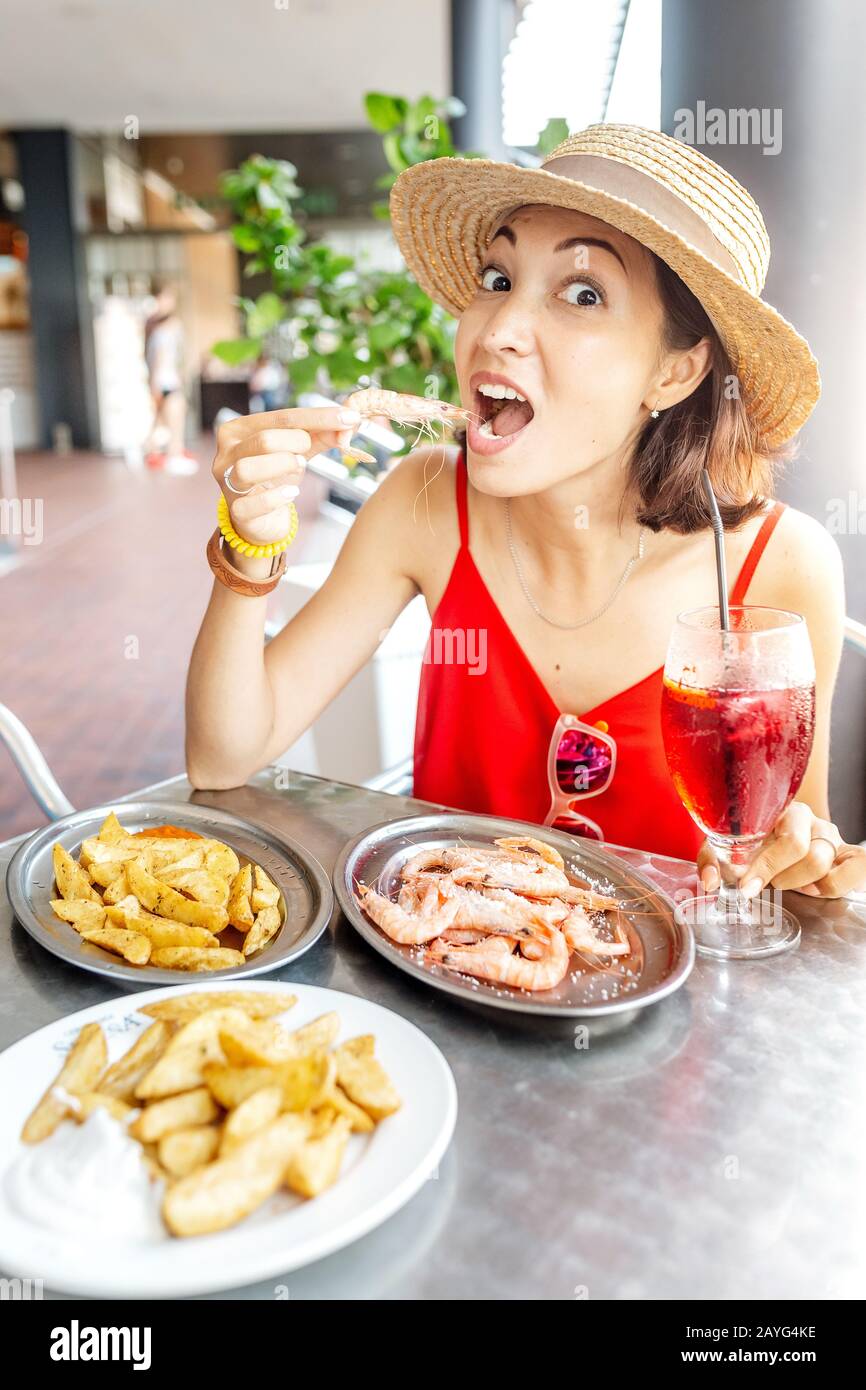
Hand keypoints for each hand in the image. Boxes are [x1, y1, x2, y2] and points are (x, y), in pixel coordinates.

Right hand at [212, 405, 361, 545]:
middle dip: (296, 443)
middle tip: (306, 454)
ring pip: (249, 468)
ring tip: (298, 468)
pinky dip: (277, 497)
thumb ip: (321, 435)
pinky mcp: (236, 511)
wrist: (261, 519)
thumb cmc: (275, 477)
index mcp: (239, 429)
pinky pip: (253, 504)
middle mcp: (227, 452)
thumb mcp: (298, 451)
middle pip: (265, 440)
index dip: (318, 417)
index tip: (349, 417)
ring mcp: (227, 482)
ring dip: (283, 466)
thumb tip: (351, 420)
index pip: (282, 417)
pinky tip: (291, 494)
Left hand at [697, 800, 865, 900]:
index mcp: (781, 810)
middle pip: (809, 853)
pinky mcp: (848, 854)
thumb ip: (713, 861)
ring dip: (804, 883)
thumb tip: (710, 882)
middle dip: (784, 877)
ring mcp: (831, 837)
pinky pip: (859, 866)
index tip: (747, 887)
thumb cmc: (753, 840)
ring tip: (790, 882)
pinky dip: (838, 884)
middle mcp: (810, 821)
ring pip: (827, 864)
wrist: (777, 834)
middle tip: (770, 883)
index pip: (785, 838)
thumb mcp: (727, 845)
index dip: (766, 867)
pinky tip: (816, 888)